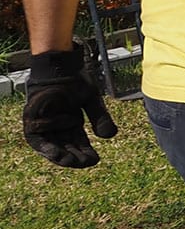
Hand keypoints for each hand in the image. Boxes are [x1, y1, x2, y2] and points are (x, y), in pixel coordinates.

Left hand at [22, 46, 117, 168]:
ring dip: (59, 155)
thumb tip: (109, 137)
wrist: (59, 65)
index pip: (78, 142)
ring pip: (50, 145)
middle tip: (84, 163)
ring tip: (70, 162)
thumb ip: (99, 118)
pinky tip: (56, 154)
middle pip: (65, 146)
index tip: (94, 160)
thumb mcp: (91, 100)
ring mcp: (43, 123)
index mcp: (71, 121)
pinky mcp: (31, 120)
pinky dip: (45, 147)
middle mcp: (56, 125)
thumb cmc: (75, 79)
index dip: (85, 152)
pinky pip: (36, 138)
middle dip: (74, 157)